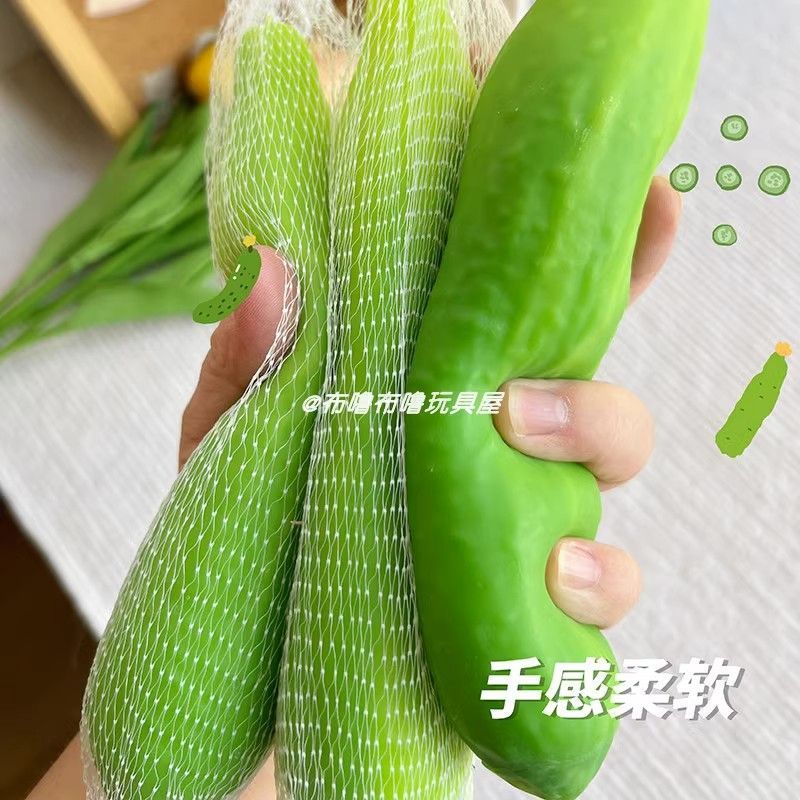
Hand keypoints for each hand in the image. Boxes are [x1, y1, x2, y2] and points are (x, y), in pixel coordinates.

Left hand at [181, 175, 679, 631]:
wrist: (249, 678)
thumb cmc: (248, 541)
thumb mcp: (230, 442)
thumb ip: (250, 367)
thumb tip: (266, 271)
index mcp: (435, 377)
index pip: (525, 299)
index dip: (594, 244)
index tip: (640, 198)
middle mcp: (494, 437)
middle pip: (590, 382)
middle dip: (583, 385)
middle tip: (512, 404)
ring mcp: (522, 518)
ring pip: (613, 467)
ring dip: (594, 456)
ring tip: (532, 492)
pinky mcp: (532, 604)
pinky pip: (601, 588)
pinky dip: (596, 582)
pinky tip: (556, 583)